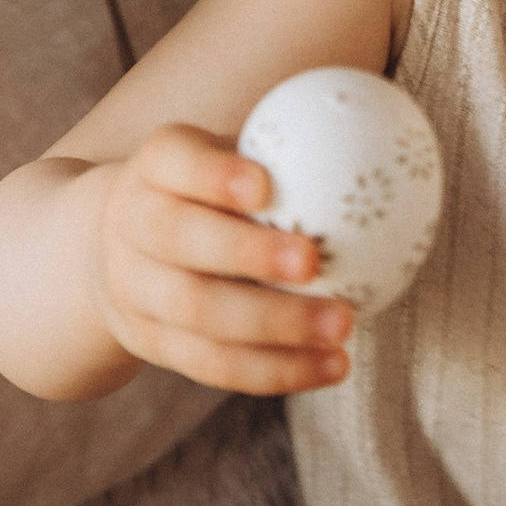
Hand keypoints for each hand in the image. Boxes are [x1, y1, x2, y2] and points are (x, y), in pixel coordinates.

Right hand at [96, 127, 354, 393]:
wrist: (117, 248)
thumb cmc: (206, 193)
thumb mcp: (225, 158)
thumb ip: (286, 152)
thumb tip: (388, 136)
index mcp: (152, 169)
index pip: (172, 160)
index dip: (213, 174)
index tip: (265, 186)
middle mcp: (130, 226)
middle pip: (179, 241)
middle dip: (247, 254)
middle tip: (313, 264)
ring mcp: (134, 291)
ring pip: (198, 314)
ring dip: (275, 325)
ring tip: (342, 326)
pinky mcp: (151, 343)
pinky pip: (213, 365)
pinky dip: (277, 369)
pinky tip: (332, 365)